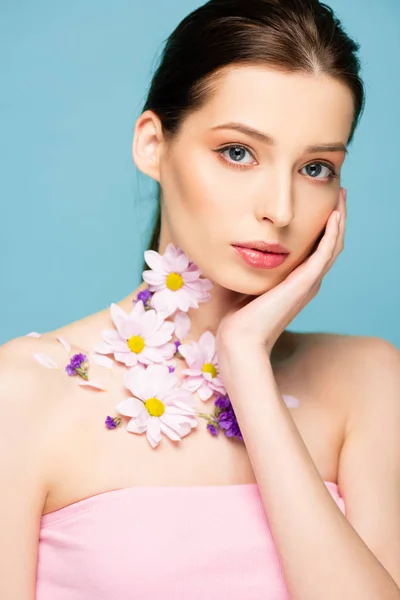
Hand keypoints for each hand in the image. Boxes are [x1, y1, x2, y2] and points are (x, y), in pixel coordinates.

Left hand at [216, 187, 346, 358]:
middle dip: (336, 217)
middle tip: (339, 192)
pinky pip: (325, 253)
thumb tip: (241, 247)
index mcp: (298, 283)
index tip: (322, 203)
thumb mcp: (249, 284)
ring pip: (334, 246)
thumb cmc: (238, 316)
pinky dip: (332, 233)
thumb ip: (253, 268)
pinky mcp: (304, 284)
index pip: (318, 249)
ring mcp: (309, 283)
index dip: (324, 226)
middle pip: (331, 244)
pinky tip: (334, 215)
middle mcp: (308, 282)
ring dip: (339, 220)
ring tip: (341, 196)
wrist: (240, 339)